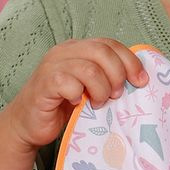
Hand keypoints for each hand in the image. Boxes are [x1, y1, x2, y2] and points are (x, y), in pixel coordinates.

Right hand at [5, 38, 148, 151]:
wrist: (28, 125)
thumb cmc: (62, 107)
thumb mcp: (89, 88)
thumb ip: (106, 77)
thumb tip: (139, 78)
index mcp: (77, 48)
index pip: (110, 44)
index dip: (130, 61)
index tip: (141, 81)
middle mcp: (64, 52)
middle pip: (103, 52)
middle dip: (117, 75)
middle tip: (116, 95)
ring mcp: (52, 66)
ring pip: (90, 68)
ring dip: (101, 89)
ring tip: (98, 102)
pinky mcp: (44, 84)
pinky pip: (69, 83)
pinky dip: (79, 96)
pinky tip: (77, 104)